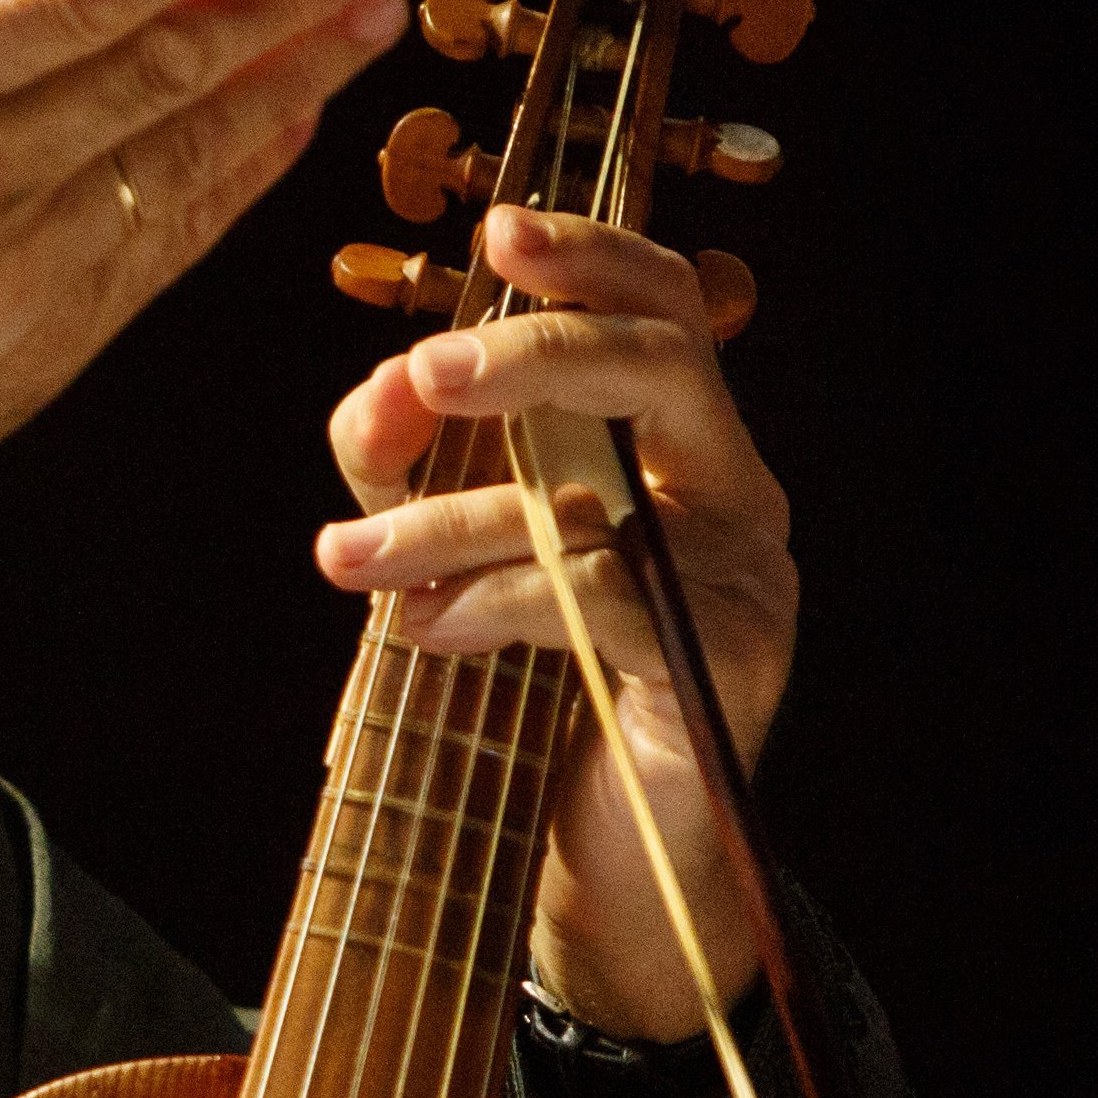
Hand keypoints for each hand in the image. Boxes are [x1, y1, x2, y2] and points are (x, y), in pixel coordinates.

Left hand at [313, 204, 798, 1038]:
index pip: (664, 304)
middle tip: (425, 374)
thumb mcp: (455, 548)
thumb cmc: (537, 692)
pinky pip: (599, 595)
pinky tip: (427, 628)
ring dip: (453, 516)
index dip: (590, 252)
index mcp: (684, 442)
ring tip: (353, 560)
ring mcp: (744, 577)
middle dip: (533, 349)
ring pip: (604, 491)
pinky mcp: (722, 664)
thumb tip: (378, 390)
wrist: (606, 866)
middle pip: (661, 359)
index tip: (498, 231)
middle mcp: (734, 490)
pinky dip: (494, 602)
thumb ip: (410, 462)